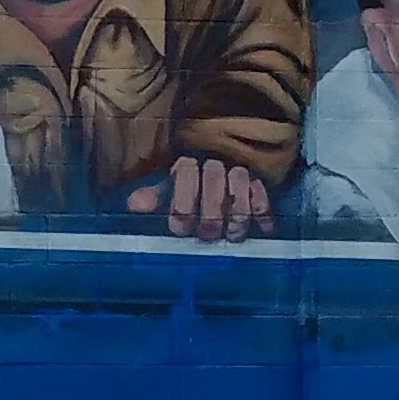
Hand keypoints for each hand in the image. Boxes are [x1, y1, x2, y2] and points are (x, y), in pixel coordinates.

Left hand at [128, 156, 276, 243]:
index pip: (185, 175)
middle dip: (211, 212)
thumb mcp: (166, 192)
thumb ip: (152, 198)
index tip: (180, 228)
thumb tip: (134, 206)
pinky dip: (263, 213)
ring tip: (232, 234)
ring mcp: (238, 173)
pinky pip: (264, 195)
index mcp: (186, 165)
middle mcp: (213, 165)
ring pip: (240, 186)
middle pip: (215, 181)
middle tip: (208, 234)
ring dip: (237, 214)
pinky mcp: (259, 184)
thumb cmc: (187, 190)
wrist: (221, 169)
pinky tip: (262, 230)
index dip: (183, 203)